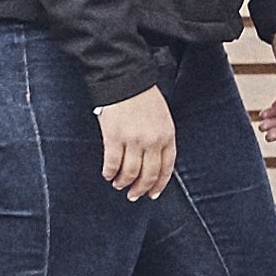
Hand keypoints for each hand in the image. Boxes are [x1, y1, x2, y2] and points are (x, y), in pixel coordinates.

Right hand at [96, 80, 177, 201]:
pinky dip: (109, 172)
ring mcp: (133, 140)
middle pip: (149, 174)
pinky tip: (107, 174)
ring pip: (130, 173)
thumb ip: (161, 139)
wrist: (126, 79)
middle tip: (133, 195)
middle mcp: (152, 141)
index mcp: (168, 135)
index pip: (167, 168)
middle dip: (140, 189)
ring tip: (118, 185)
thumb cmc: (144, 97)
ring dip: (123, 182)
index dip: (159, 184)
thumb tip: (153, 162)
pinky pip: (112, 163)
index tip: (153, 194)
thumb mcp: (162, 118)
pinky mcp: (114, 137)